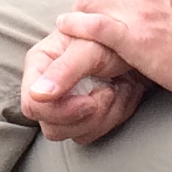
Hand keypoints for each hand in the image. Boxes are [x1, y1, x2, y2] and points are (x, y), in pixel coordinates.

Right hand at [20, 23, 146, 144]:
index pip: (33, 106)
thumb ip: (64, 69)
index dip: (60, 111)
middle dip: (88, 116)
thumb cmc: (113, 36)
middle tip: (109, 91)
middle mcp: (49, 89)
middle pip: (53, 128)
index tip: (89, 102)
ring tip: (117, 89)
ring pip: (77, 134)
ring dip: (106, 115)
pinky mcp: (86, 115)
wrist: (139, 43)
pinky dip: (116, 116)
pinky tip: (122, 94)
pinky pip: (96, 133)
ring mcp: (67, 105)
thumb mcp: (91, 48)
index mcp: (40, 66)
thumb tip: (37, 94)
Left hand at [48, 0, 171, 104]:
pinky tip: (68, 28)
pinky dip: (76, 26)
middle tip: (84, 17)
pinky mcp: (131, 38)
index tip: (101, 4)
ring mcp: (136, 11)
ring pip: (90, 3)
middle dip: (88, 1)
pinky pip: (91, 26)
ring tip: (73, 25)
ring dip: (79, 13)